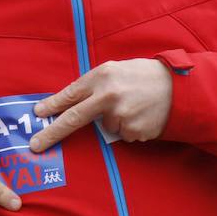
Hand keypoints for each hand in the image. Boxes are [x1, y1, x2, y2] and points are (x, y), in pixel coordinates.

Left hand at [29, 59, 172, 151]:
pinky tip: (142, 115)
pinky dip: (130, 128)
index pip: (70, 94)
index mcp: (102, 76)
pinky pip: (123, 134)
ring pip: (105, 128)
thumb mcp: (116, 70)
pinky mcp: (133, 131)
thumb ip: (94, 85)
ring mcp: (121, 116)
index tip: (37, 115)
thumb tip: (70, 103)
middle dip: (52, 132)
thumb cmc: (144, 76)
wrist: (180, 88)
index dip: (52, 106)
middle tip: (36, 145)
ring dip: (115, 121)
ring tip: (134, 106)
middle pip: (74, 118)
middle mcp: (109, 96)